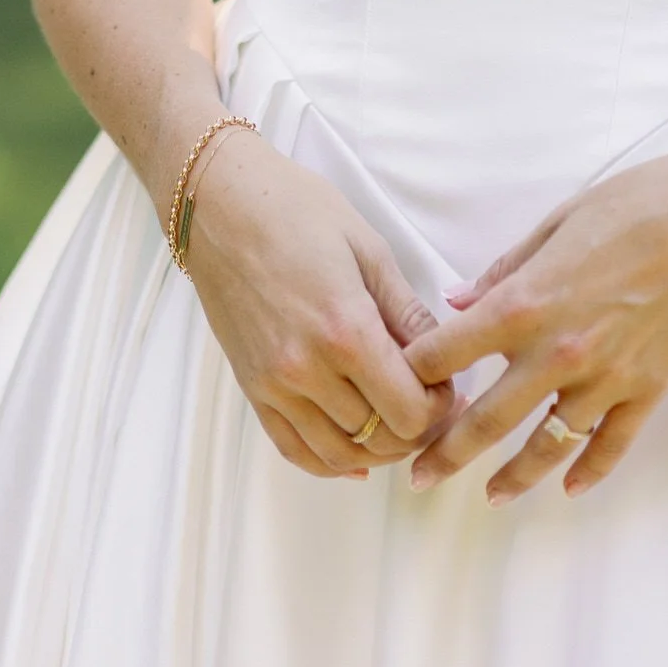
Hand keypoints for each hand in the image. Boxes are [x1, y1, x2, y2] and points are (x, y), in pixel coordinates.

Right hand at [185, 132, 456, 479]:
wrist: (221, 204)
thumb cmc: (298, 210)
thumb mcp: (368, 250)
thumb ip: (407, 313)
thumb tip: (443, 358)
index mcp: (345, 330)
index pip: (409, 410)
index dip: (439, 407)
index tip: (447, 386)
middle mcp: (307, 369)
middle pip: (380, 436)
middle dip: (416, 426)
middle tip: (430, 402)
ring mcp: (274, 385)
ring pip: (341, 454)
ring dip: (378, 449)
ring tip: (397, 422)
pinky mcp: (251, 389)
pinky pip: (295, 450)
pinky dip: (331, 462)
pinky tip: (357, 452)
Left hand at [404, 137, 667, 503]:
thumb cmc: (635, 205)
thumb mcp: (557, 223)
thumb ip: (505, 271)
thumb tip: (460, 300)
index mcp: (527, 303)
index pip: (451, 353)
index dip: (416, 373)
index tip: (396, 388)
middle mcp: (559, 351)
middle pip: (487, 418)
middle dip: (447, 451)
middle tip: (419, 476)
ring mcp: (606, 377)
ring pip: (548, 444)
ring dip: (514, 474)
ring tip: (490, 494)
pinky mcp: (648, 389)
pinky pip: (610, 444)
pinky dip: (588, 469)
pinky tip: (568, 486)